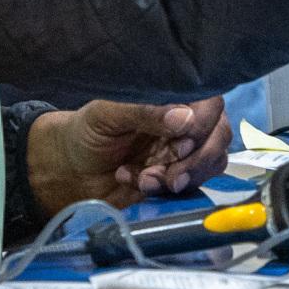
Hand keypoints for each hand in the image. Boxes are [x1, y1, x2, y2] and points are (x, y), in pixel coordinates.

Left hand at [29, 96, 231, 210]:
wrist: (69, 172)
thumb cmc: (86, 132)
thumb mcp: (107, 115)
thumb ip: (144, 112)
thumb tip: (184, 117)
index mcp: (172, 98)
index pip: (210, 105)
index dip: (202, 126)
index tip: (180, 143)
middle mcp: (185, 123)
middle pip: (219, 136)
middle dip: (196, 160)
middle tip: (169, 174)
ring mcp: (184, 152)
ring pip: (212, 163)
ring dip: (182, 176)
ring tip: (144, 179)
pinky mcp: (178, 179)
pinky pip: (194, 186)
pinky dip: (169, 190)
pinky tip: (139, 184)